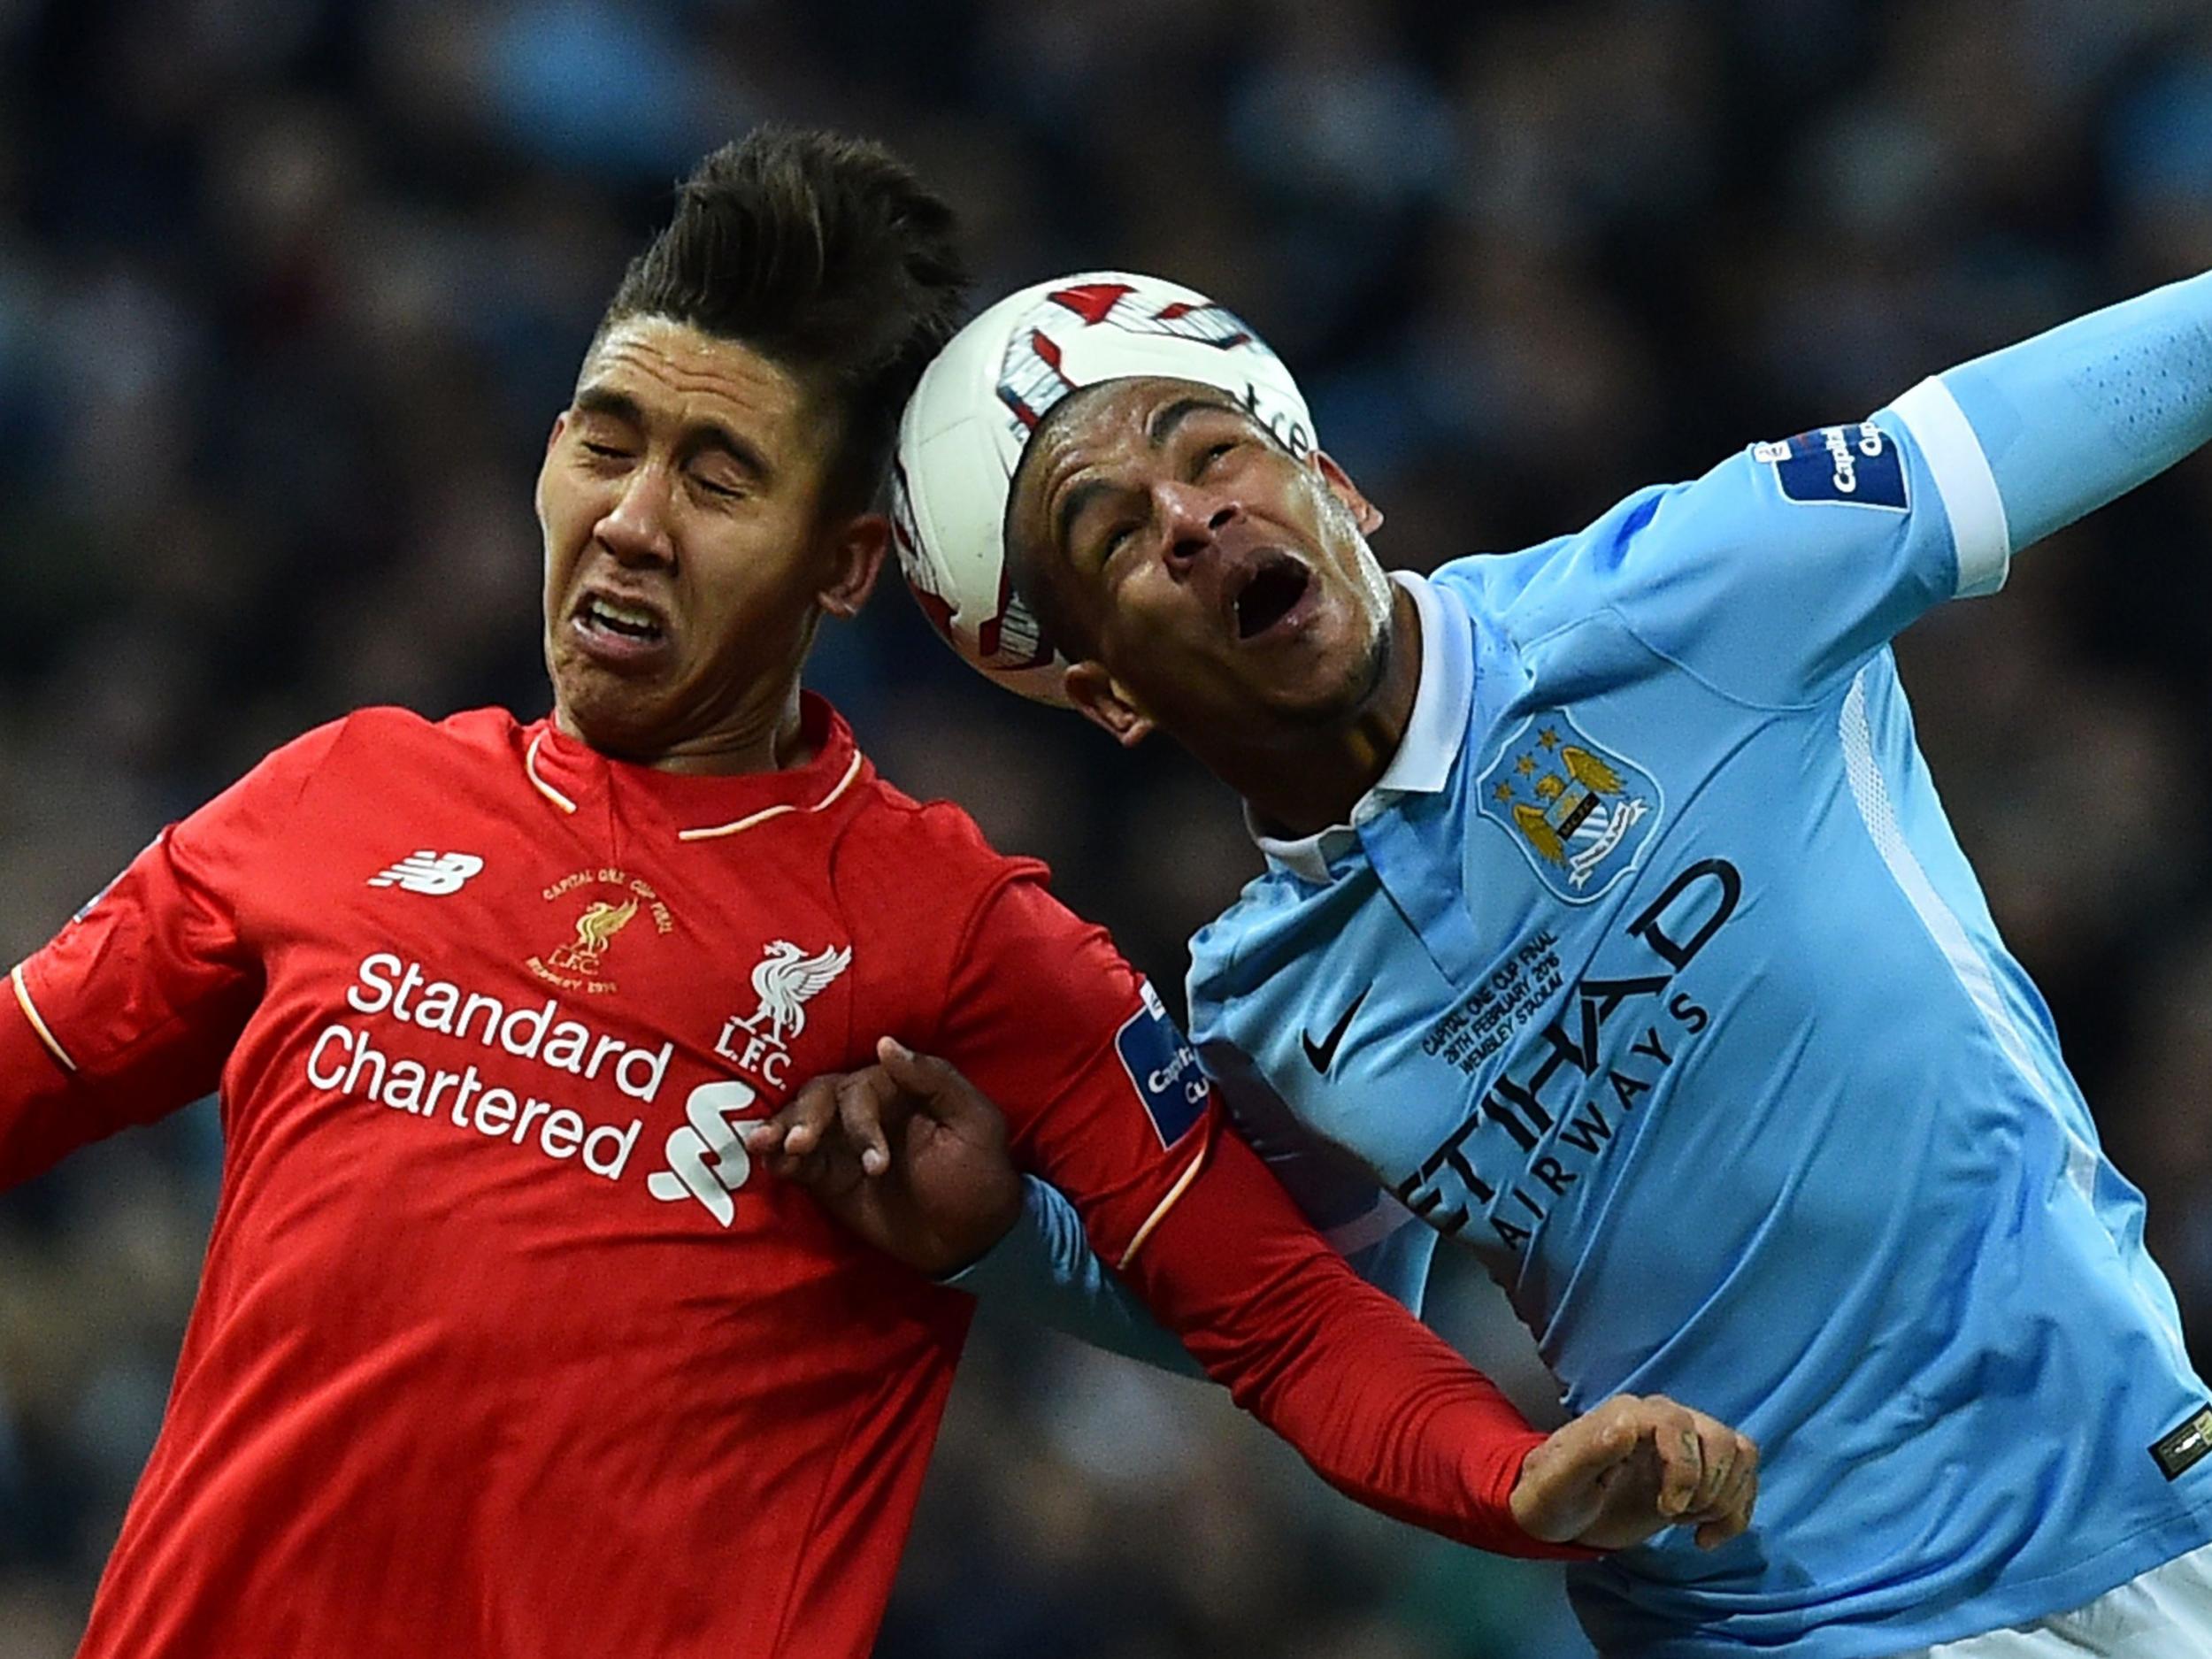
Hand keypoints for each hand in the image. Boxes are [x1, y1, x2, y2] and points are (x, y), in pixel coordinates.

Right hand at [743, 1038, 1025, 1276]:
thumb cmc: (980, 1172)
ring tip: (765, 1145)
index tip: (875, 1163)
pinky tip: (767, 1162)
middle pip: (821, 1098)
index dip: (859, 1121)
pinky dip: (778, 1160)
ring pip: (801, 1123)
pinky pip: (797, 1162)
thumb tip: (885, 1044)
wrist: (972, 1238)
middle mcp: (865, 1109)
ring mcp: (844, 1143)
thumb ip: (933, 1078)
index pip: (862, 1089)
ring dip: (782, 1130)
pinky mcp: (829, 1178)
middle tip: (799, 1146)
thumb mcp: (974, 1121)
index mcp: (898, 1088)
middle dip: (807, 1118)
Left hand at [1510, 1394, 1757, 1551]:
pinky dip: (1736, 1512)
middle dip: (1708, 1489)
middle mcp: (1662, 1419)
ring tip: (1688, 1523)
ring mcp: (1684, 1442)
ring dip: (1725, 1498)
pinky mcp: (1699, 1468)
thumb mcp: (1557, 1483)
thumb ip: (1587, 1453)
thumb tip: (1625, 1428)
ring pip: (1739, 1452)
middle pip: (1719, 1439)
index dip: (1684, 1469)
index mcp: (1628, 1415)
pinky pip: (1744, 1474)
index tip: (1668, 1511)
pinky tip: (1705, 1537)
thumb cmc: (1553, 1496)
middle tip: (1675, 1517)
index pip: (1678, 1424)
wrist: (1561, 1512)